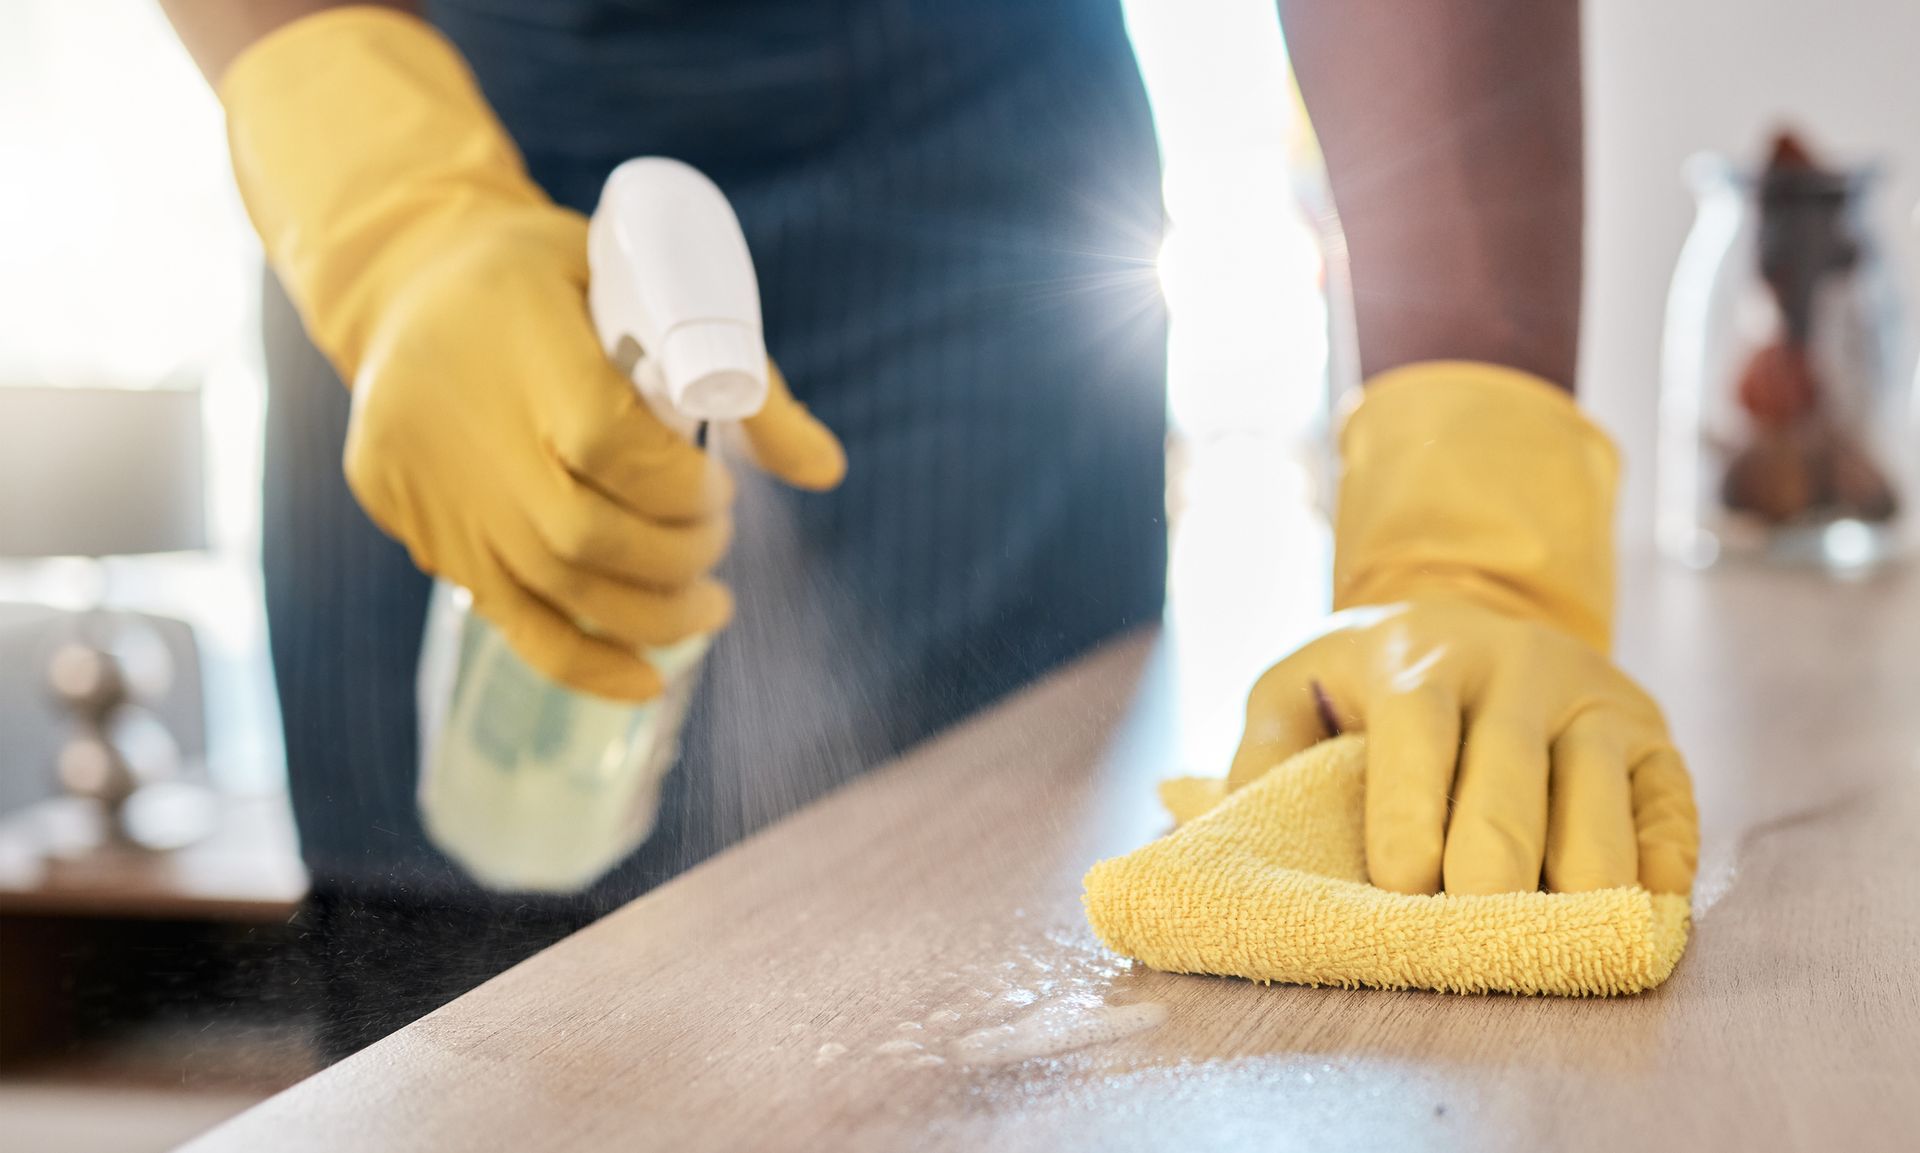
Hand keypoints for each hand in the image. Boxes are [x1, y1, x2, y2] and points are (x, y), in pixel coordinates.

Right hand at [346, 210, 842, 700]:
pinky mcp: (416, 525)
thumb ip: (741, 377)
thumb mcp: (643, 284)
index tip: (719, 490)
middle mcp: (459, 415)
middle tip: (715, 549)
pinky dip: (581, 661)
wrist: (404, 278)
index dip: (681, 488)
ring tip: (705, 609)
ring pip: (549, 583)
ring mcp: (431, 481)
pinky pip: (505, 616)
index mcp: (519, 334)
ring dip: (647, 616)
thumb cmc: (555, 280)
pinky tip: (645, 680)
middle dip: (675, 559)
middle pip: (582, 532)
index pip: (608, 443)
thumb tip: (828, 471)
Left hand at [1228, 598, 1697, 895]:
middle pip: (1511, 767)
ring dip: (1585, 865)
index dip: (1410, 806)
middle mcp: (1515, 667)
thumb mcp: (1297, 684)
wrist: (1473, 610)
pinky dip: (1663, 855)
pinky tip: (1647, 904)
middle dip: (1495, 849)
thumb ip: (1261, 750)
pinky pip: (1670, 798)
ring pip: (1600, 786)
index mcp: (1419, 657)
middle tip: (1477, 920)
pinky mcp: (1652, 735)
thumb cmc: (1368, 680)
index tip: (1399, 882)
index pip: (1417, 728)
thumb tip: (1220, 827)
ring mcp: (1592, 697)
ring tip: (1564, 934)